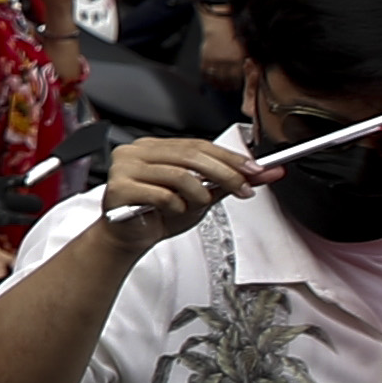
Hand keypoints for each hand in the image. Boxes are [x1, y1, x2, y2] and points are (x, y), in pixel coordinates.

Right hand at [97, 133, 261, 248]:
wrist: (130, 238)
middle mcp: (137, 152)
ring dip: (199, 194)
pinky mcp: (119, 188)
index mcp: (154, 147)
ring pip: (179, 175)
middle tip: (243, 189)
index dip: (229, 157)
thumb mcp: (200, 197)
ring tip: (198, 205)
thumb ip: (227, 183)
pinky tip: (173, 211)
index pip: (198, 144)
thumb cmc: (159, 214)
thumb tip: (262, 173)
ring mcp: (125, 168)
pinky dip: (176, 206)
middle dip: (225, 174)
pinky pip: (161, 194)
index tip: (255, 169)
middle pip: (191, 156)